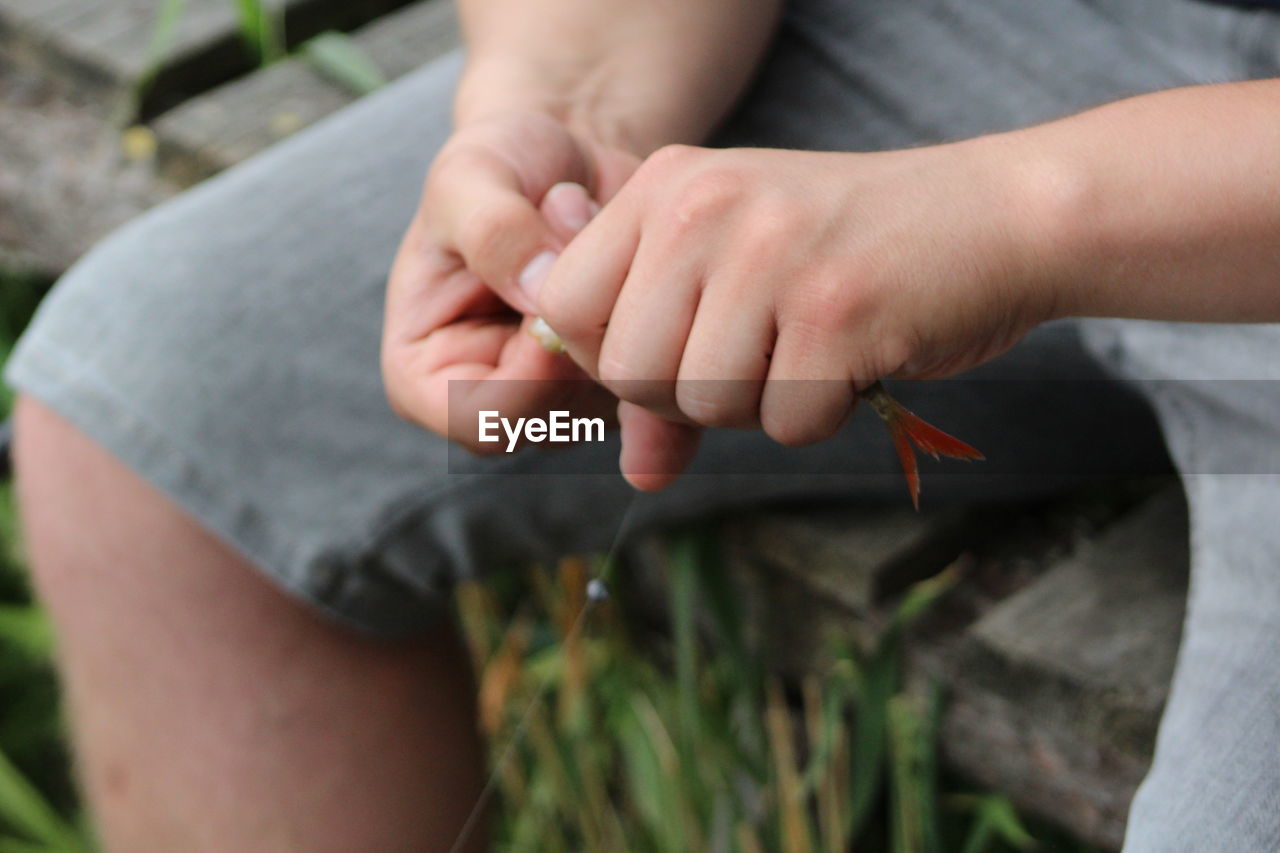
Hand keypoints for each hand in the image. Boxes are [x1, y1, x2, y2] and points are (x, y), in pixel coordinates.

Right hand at [381, 111, 639, 451]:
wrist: (567, 160)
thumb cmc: (500, 163)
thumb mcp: (473, 173)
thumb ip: (492, 230)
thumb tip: (542, 294)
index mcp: (425, 378)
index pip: (484, 422)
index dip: (533, 372)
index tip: (555, 299)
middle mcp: (490, 404)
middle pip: (554, 424)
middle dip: (584, 342)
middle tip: (588, 250)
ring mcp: (556, 403)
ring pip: (609, 411)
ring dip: (624, 329)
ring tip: (603, 247)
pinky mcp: (612, 389)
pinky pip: (656, 396)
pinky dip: (667, 344)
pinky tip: (657, 279)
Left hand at [528, 141, 1056, 484]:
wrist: (993, 217)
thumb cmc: (850, 253)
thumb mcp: (739, 278)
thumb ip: (672, 365)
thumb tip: (637, 474)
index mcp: (666, 184)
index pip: (564, 305)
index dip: (610, 356)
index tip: (677, 349)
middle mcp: (705, 207)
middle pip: (628, 371)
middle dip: (688, 396)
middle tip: (758, 356)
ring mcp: (772, 255)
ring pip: (704, 405)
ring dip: (761, 405)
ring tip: (810, 347)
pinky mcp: (838, 311)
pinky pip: (788, 423)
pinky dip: (823, 414)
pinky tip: (855, 357)